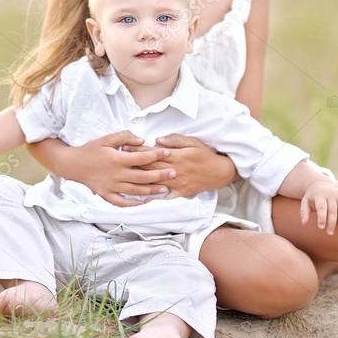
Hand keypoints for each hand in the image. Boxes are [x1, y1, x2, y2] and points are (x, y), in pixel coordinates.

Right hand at [55, 131, 177, 207]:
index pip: (141, 157)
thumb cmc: (90, 150)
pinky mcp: (106, 195)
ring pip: (135, 190)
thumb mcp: (106, 138)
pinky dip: (134, 204)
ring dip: (152, 191)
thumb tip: (142, 140)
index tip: (167, 153)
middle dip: (160, 175)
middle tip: (174, 173)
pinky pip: (122, 202)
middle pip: (143, 176)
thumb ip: (125, 137)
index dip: (156, 155)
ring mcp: (111, 186)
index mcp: (117, 158)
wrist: (72, 164)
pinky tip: (144, 203)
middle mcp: (116, 174)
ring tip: (165, 190)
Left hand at [122, 134, 236, 196]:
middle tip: (118, 160)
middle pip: (150, 167)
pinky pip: (165, 196)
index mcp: (176, 156)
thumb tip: (158, 140)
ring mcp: (177, 184)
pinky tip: (141, 197)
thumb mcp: (192, 141)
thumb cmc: (205, 154)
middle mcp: (175, 171)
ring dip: (139, 179)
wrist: (220, 172)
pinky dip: (153, 197)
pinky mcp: (181, 193)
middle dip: (133, 163)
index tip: (125, 147)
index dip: (137, 150)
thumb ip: (174, 140)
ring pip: (154, 182)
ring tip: (125, 176)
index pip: (152, 153)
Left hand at [301, 179, 337, 233]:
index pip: (321, 207)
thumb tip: (304, 223)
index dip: (321, 217)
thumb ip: (304, 212)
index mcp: (320, 196)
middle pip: (333, 210)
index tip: (321, 228)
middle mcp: (331, 195)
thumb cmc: (312, 197)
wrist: (320, 184)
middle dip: (332, 222)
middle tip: (330, 233)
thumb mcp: (305, 202)